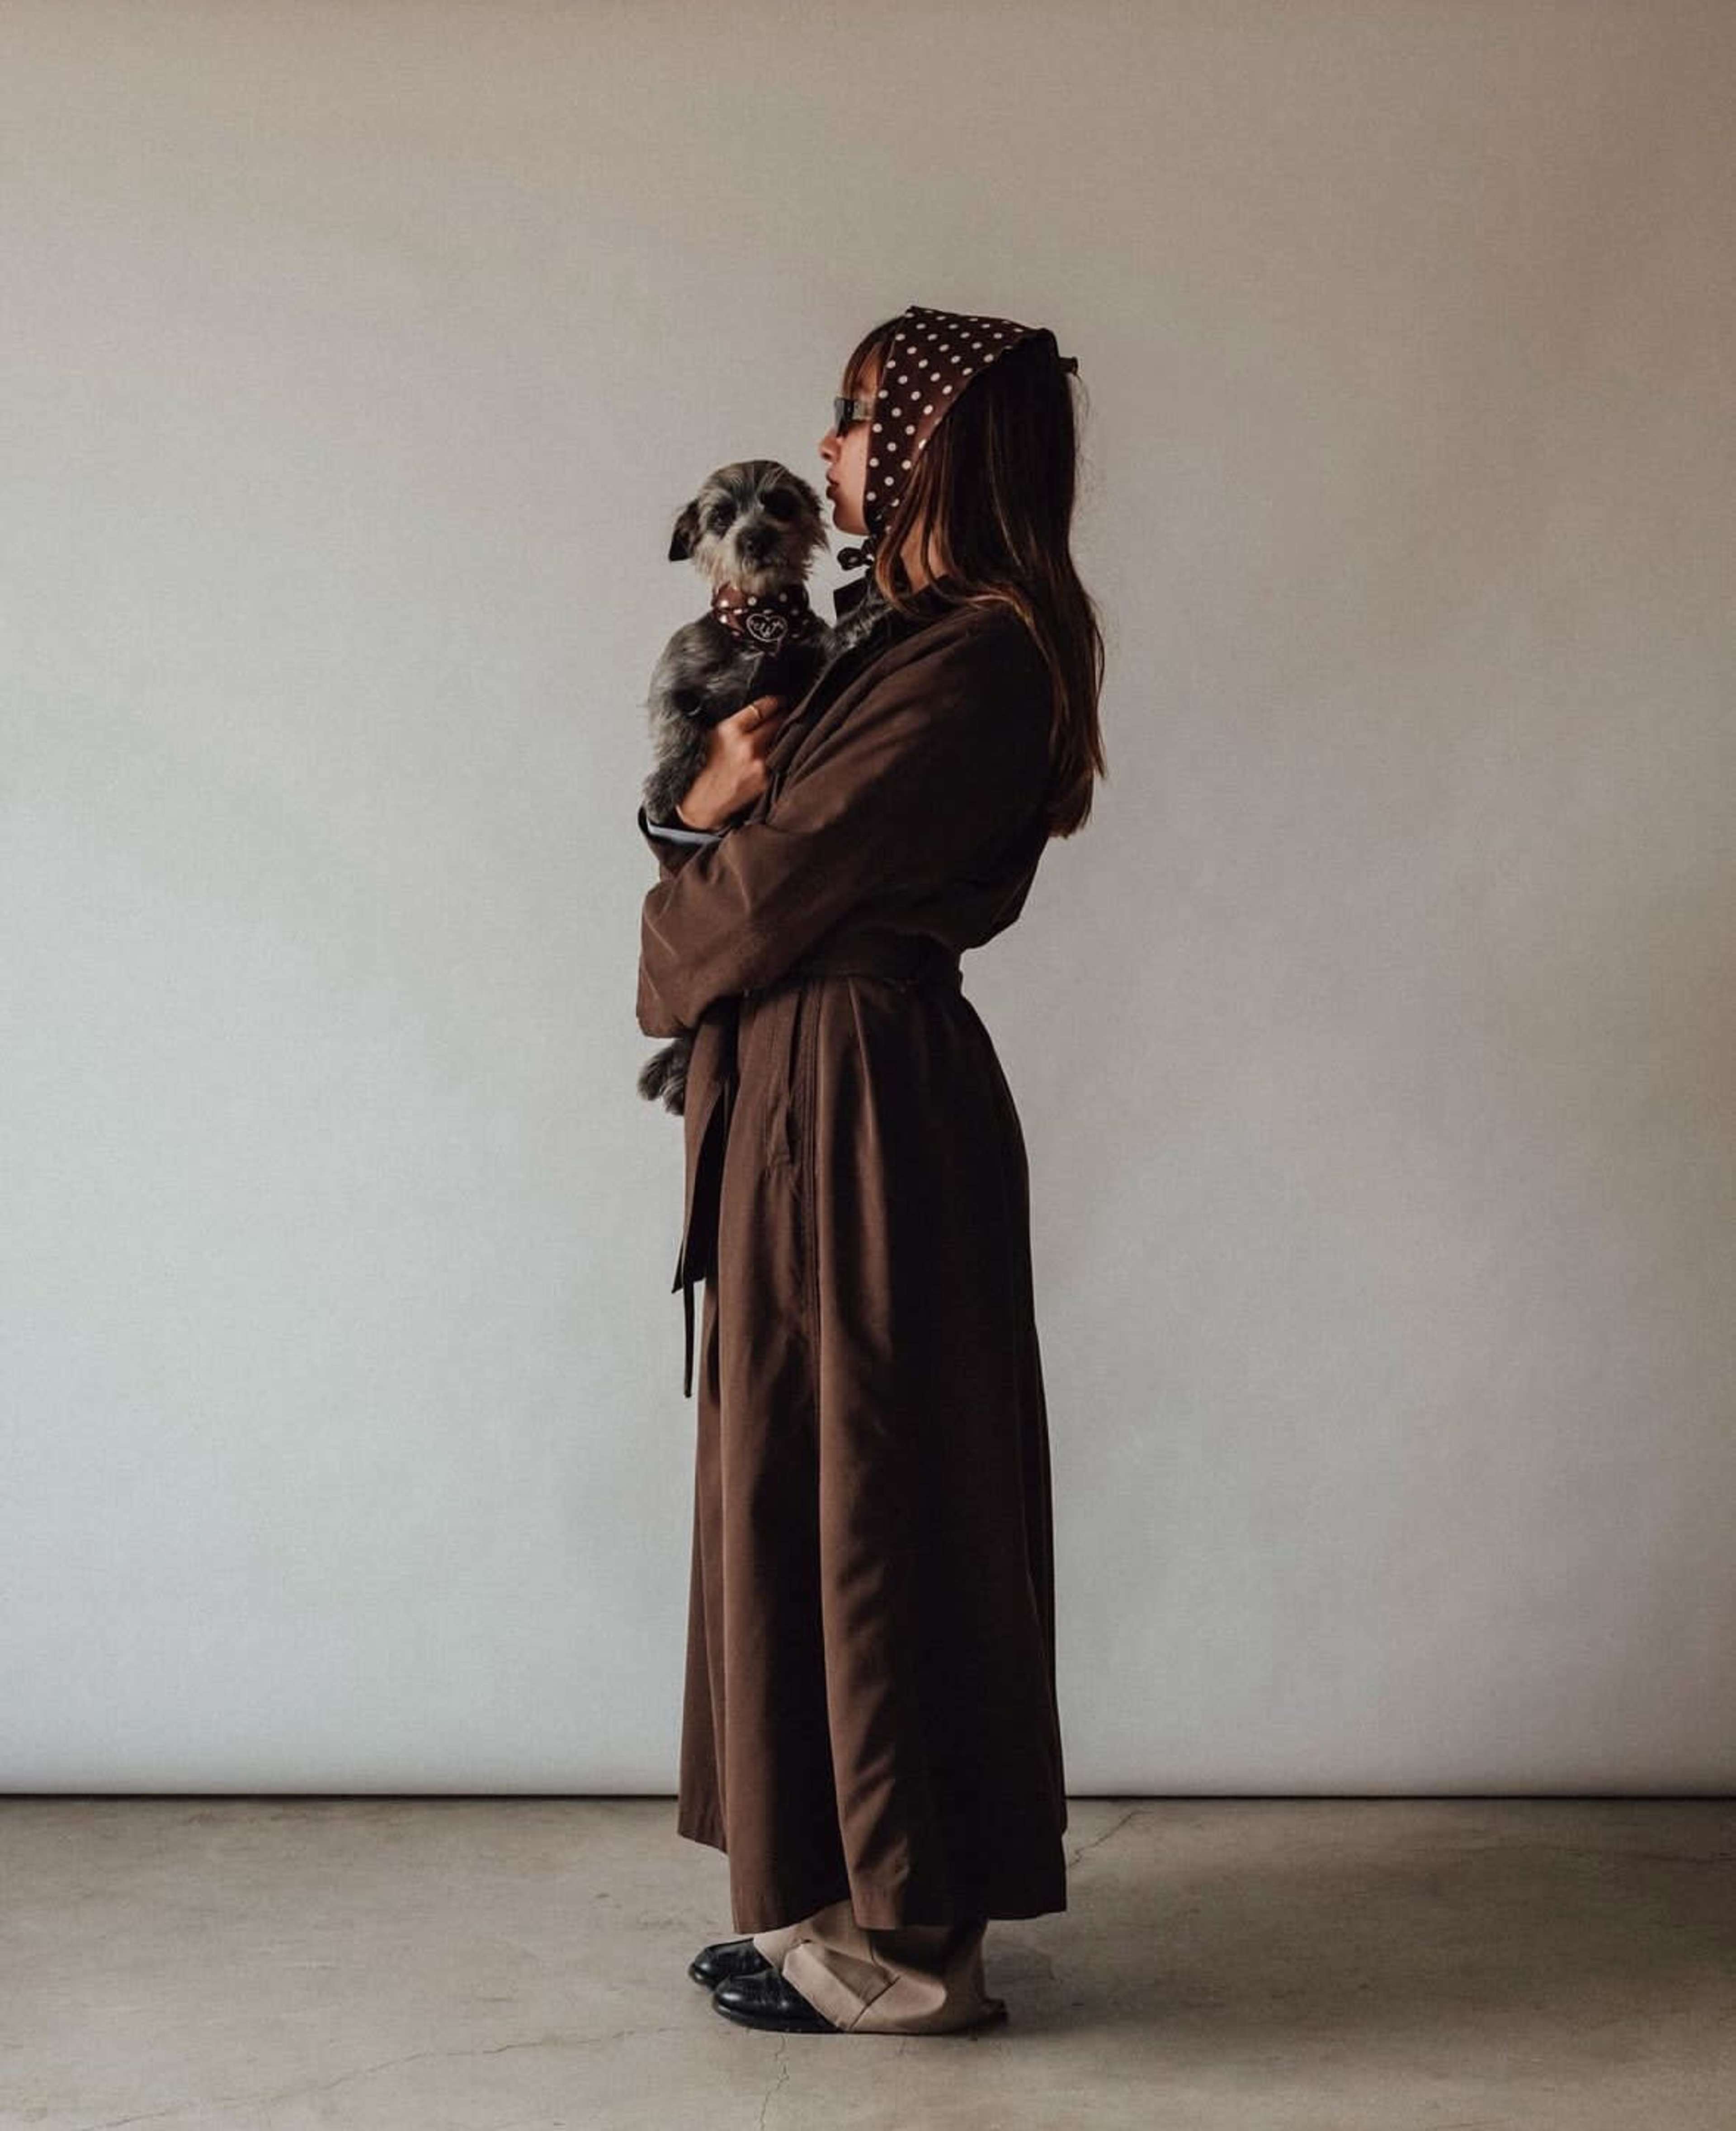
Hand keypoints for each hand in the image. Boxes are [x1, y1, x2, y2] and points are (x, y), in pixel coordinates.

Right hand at [675, 695, 789, 830]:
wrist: (703, 801)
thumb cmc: (704, 767)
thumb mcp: (712, 736)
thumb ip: (735, 722)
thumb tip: (756, 710)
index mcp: (731, 731)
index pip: (762, 708)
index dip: (774, 702)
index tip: (780, 700)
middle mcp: (747, 746)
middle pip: (777, 722)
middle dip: (782, 716)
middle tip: (785, 714)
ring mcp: (759, 764)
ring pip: (781, 741)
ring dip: (782, 736)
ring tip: (780, 734)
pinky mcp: (765, 779)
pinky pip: (779, 760)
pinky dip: (779, 755)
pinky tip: (775, 754)